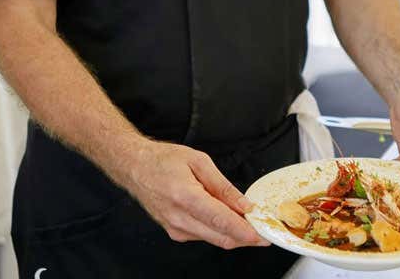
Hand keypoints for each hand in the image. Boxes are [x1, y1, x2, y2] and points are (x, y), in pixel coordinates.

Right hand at [120, 139, 268, 249]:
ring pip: (214, 239)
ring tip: (243, 217)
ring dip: (233, 233)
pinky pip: (204, 236)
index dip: (246, 231)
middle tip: (263, 227)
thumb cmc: (163, 160)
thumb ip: (223, 186)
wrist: (135, 167)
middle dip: (245, 236)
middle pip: (221, 237)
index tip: (264, 234)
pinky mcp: (175, 233)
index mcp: (186, 196)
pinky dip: (218, 230)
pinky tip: (223, 216)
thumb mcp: (199, 161)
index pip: (222, 221)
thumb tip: (244, 205)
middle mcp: (179, 218)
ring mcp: (175, 228)